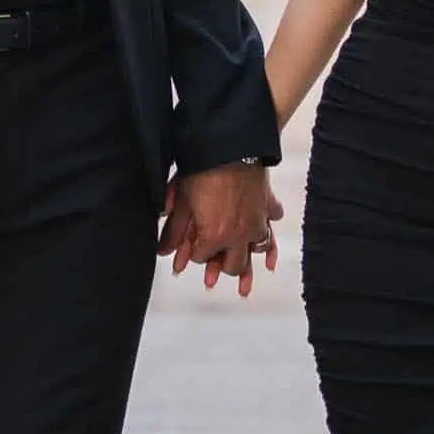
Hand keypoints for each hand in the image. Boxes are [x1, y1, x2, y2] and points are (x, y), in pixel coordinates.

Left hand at [158, 164, 282, 298]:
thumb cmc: (202, 170)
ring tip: (243, 289)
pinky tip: (269, 263)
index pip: (200, 257)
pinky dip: (269, 249)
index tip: (188, 250)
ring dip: (247, 268)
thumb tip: (163, 253)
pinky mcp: (267, 210)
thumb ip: (174, 230)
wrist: (231, 144)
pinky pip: (271, 234)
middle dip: (220, 268)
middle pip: (230, 265)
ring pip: (253, 254)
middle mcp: (238, 236)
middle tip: (213, 275)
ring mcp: (255, 224)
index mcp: (214, 236)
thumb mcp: (182, 199)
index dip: (192, 253)